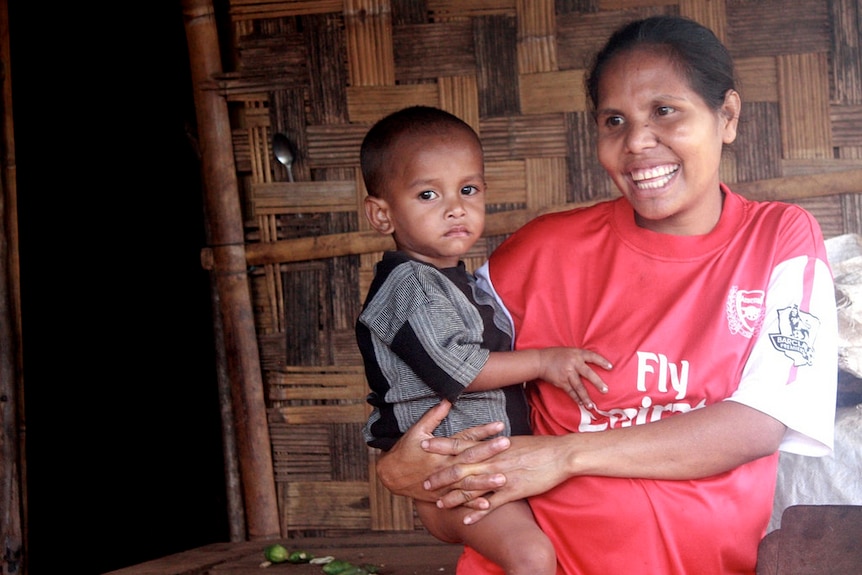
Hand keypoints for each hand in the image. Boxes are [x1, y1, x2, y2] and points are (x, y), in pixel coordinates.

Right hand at [376, 400, 506, 501]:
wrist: (390, 475)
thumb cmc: (405, 450)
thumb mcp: (416, 430)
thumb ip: (433, 416)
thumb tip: (448, 399)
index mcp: (440, 449)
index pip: (465, 438)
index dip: (482, 431)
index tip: (499, 425)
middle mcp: (443, 466)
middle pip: (469, 459)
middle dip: (488, 452)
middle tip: (507, 445)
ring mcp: (443, 483)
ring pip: (466, 482)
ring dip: (484, 482)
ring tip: (503, 479)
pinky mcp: (442, 496)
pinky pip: (458, 501)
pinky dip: (472, 504)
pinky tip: (487, 505)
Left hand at [423, 433, 573, 523]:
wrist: (559, 454)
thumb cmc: (537, 447)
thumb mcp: (511, 440)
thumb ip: (494, 444)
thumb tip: (483, 442)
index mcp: (490, 447)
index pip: (459, 445)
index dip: (440, 446)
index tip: (423, 446)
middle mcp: (491, 461)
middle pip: (459, 470)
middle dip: (440, 477)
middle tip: (425, 484)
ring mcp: (500, 477)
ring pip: (471, 489)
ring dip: (454, 498)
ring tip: (440, 505)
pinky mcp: (512, 491)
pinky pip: (490, 505)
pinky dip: (477, 514)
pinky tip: (467, 521)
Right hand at [538, 347, 610, 408]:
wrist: (540, 360)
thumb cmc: (556, 355)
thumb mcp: (569, 351)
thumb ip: (580, 357)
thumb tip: (592, 365)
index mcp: (577, 354)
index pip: (592, 356)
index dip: (602, 361)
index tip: (611, 367)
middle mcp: (573, 363)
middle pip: (588, 373)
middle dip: (597, 383)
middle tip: (606, 390)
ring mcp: (567, 373)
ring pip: (579, 387)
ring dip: (585, 397)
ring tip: (591, 405)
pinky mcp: (561, 382)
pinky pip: (570, 392)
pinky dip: (576, 398)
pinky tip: (581, 403)